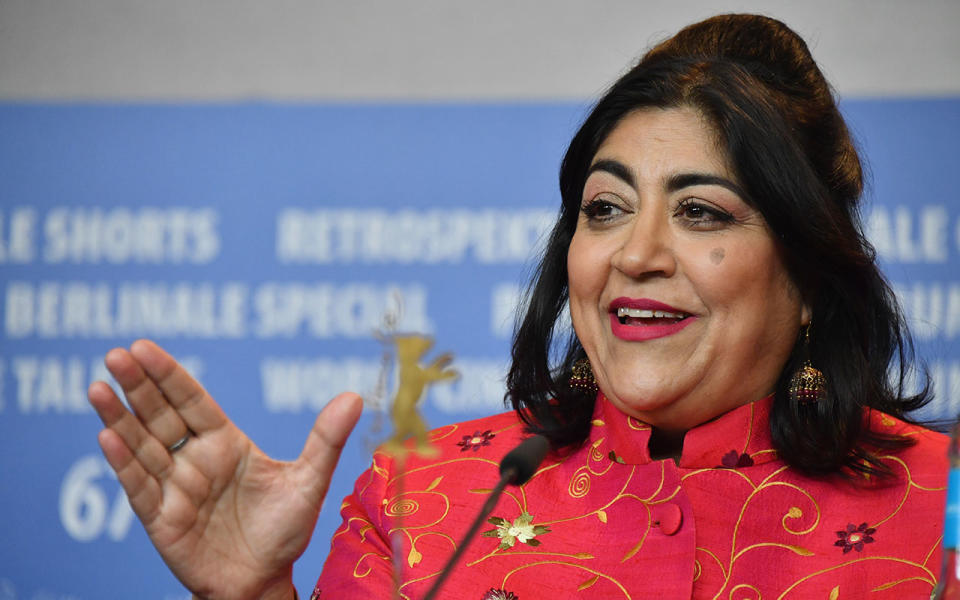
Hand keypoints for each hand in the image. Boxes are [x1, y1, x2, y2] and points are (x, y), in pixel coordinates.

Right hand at [88, 340, 361, 599]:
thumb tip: (356, 396)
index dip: (168, 375)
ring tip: (98, 387)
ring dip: (118, 417)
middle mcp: (194, 459)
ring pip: (141, 446)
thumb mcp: (309, 481)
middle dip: (138, 386)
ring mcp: (174, 488)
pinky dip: (122, 462)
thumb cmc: (285, 531)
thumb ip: (326, 439)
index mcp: (224, 442)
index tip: (144, 346)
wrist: (266, 583)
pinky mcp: (162, 519)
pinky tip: (107, 436)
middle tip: (117, 354)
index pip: (191, 401)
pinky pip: (139, 487)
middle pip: (160, 415)